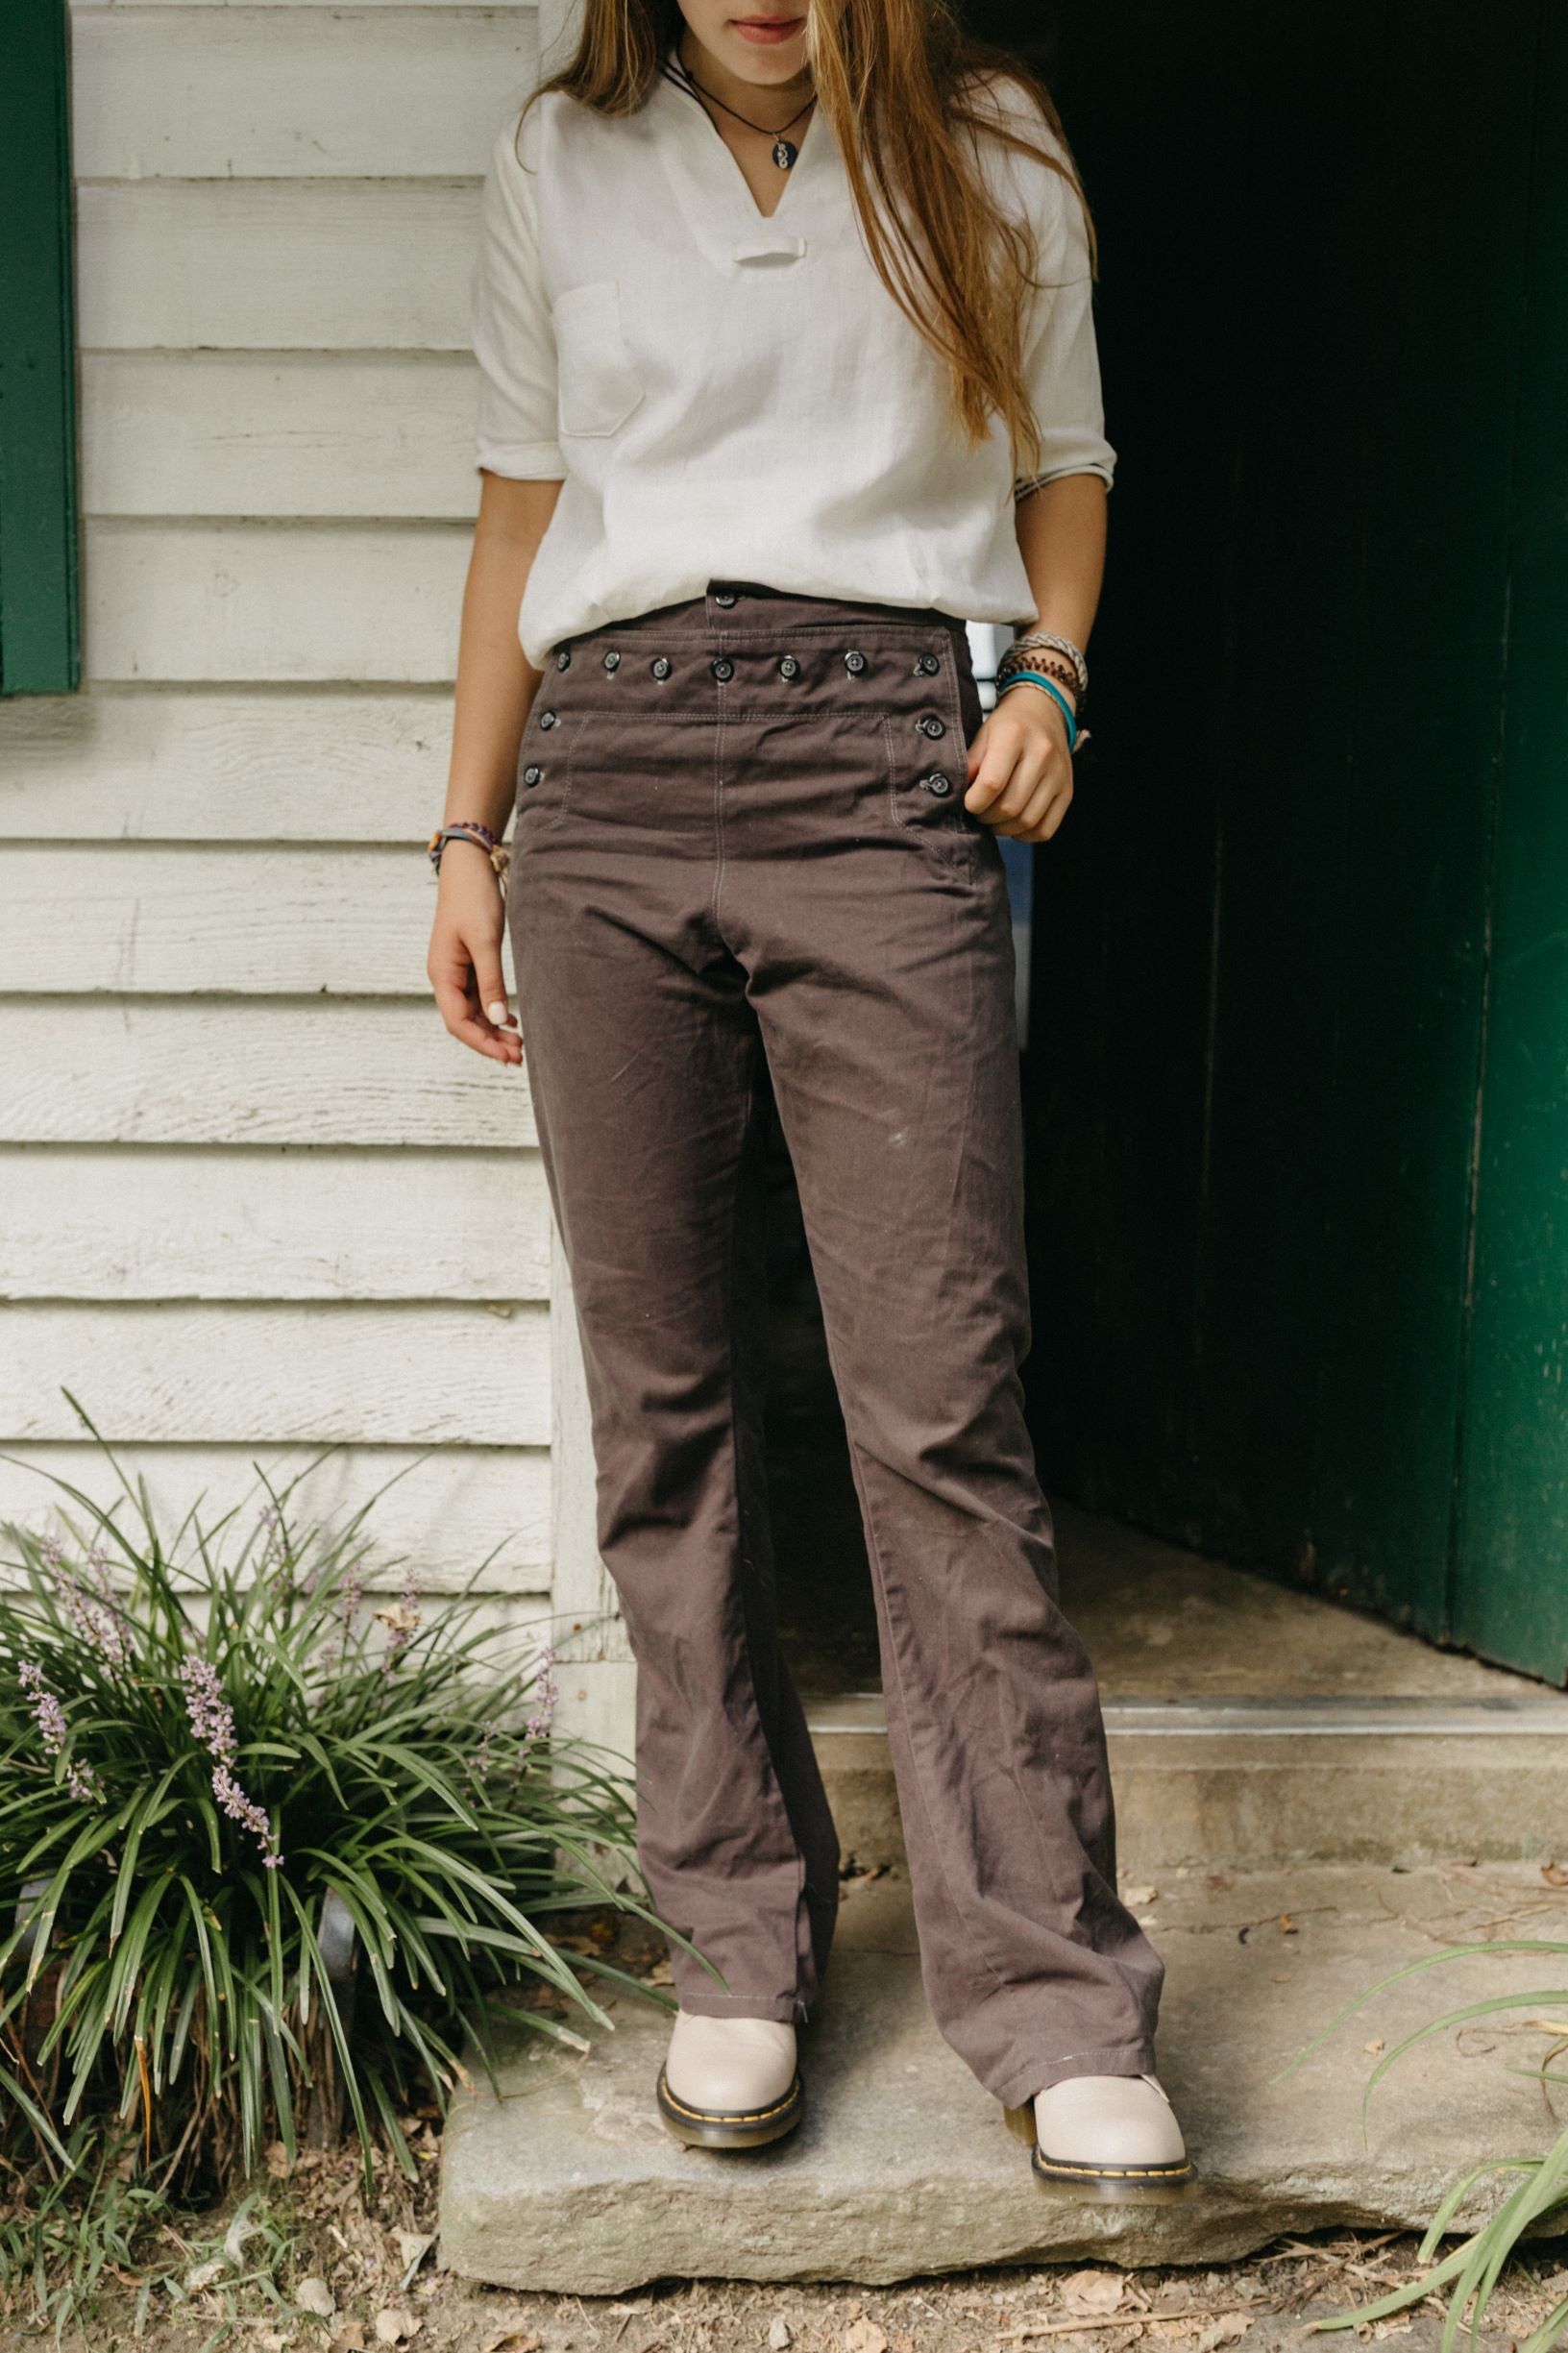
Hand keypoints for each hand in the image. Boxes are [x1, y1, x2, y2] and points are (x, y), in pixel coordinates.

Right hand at [426, 849, 522, 1064]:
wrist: (469, 865)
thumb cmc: (473, 898)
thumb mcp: (485, 941)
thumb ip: (491, 982)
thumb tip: (497, 1019)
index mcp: (442, 974)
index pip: (457, 1022)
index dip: (481, 1043)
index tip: (507, 1056)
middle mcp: (445, 977)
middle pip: (465, 1022)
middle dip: (490, 1041)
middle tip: (519, 1056)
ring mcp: (456, 971)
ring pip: (473, 1011)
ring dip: (493, 1028)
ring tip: (519, 1044)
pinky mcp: (469, 963)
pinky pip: (479, 996)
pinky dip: (495, 1010)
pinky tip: (512, 1020)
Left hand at [963, 683, 1074, 843]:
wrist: (1043, 712)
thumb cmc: (1007, 726)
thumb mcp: (983, 734)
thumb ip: (969, 763)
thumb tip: (957, 795)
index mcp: (1015, 735)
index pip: (992, 783)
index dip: (974, 802)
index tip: (968, 802)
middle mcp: (1042, 754)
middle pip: (1010, 806)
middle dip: (986, 818)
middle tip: (979, 811)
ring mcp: (1058, 774)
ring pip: (1027, 821)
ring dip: (1003, 828)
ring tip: (993, 818)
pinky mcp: (1067, 791)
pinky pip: (1045, 829)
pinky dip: (1024, 834)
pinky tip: (1013, 823)